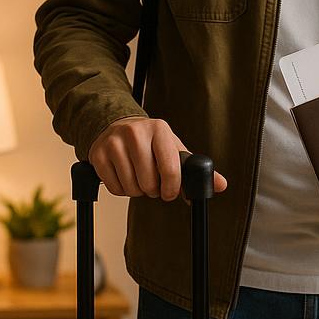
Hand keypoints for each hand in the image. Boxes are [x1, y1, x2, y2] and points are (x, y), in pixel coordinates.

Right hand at [88, 116, 228, 200]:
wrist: (116, 126)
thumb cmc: (150, 142)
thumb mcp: (174, 149)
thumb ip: (195, 168)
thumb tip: (221, 185)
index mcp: (159, 130)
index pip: (170, 169)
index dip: (171, 188)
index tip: (170, 192)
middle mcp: (135, 133)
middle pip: (149, 183)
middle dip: (153, 190)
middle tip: (152, 182)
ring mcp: (114, 143)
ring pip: (131, 188)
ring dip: (137, 191)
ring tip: (138, 177)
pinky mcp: (98, 155)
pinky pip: (115, 188)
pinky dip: (122, 190)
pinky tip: (124, 176)